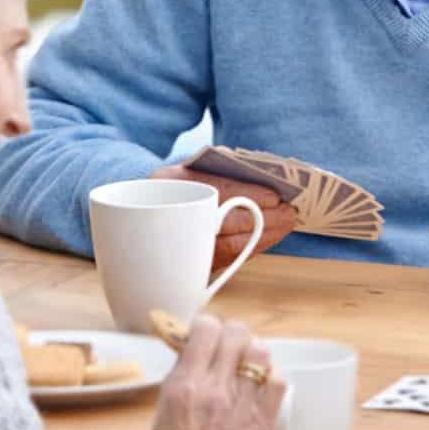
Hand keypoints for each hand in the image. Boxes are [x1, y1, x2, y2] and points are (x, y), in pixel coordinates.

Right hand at [146, 314, 287, 429]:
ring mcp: (243, 405)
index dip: (208, 326)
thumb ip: (182, 381)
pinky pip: (279, 381)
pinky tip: (263, 388)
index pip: (205, 329)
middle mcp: (214, 389)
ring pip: (260, 351)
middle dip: (233, 335)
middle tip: (230, 347)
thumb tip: (194, 354)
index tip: (208, 333)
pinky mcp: (265, 423)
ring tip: (249, 366)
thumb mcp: (164, 415)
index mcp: (184, 386)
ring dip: (254, 353)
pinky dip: (272, 378)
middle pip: (236, 333)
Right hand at [151, 164, 298, 268]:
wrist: (139, 209)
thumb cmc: (177, 183)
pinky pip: (227, 258)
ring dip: (264, 236)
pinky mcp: (187, 262)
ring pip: (229, 246)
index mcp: (170, 182)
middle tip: (289, 213)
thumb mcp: (191, 167)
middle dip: (263, 219)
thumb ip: (221, 167)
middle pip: (225, 222)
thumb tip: (261, 173)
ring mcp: (177, 243)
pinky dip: (252, 247)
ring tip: (287, 224)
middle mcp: (169, 213)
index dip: (248, 194)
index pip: (217, 191)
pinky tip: (270, 237)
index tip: (274, 196)